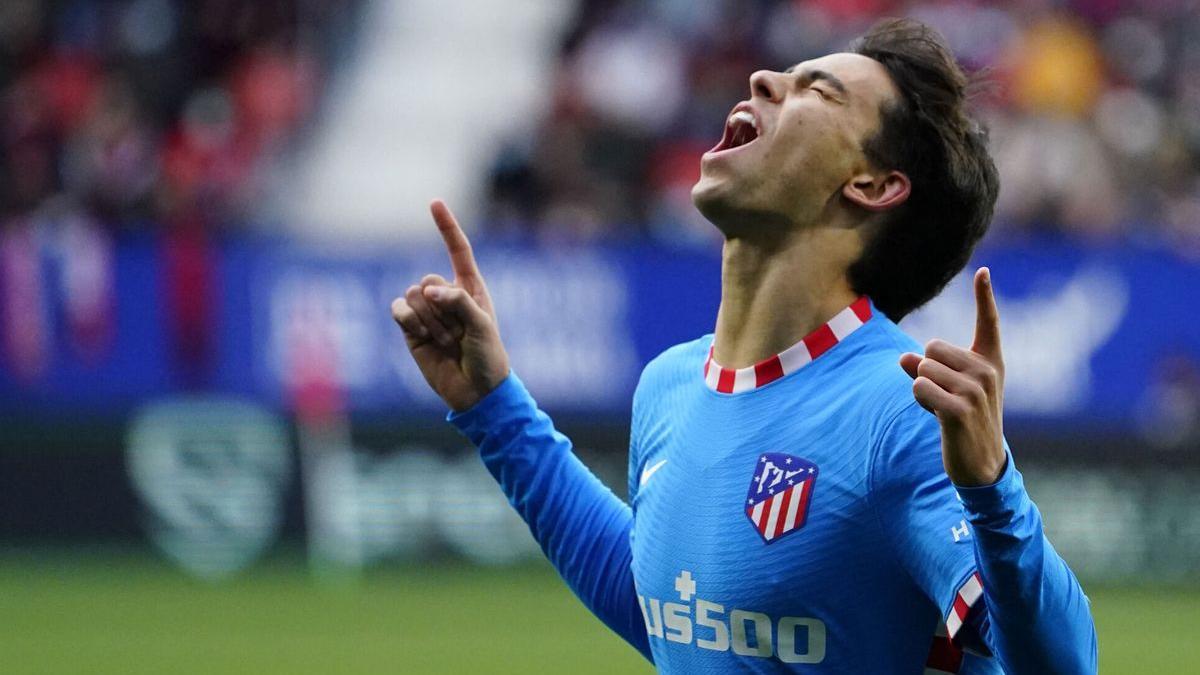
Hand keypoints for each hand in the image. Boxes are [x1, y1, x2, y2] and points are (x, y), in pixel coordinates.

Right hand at [390, 200, 509, 410]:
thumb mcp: (482, 325)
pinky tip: (422, 337)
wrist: (475, 391)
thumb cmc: (488, 356)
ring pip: (412, 295)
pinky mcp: (410, 329)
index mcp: (470, 288)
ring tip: (446, 342)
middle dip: (442, 307)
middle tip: (458, 334)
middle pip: (428, 279)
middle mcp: (446, 295)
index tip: (434, 202)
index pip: (457, 250)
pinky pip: (398, 310)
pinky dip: (408, 321)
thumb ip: (458, 302)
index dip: (446, 226)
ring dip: (430, 321)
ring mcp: (426, 312)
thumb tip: (427, 291)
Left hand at [899, 267, 1005, 486]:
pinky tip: (937, 415)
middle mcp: (987, 371)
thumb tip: (904, 357)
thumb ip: (925, 369)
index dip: (984, 296)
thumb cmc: (963, 422)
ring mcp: (976, 390)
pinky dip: (919, 398)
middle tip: (943, 396)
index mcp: (990, 362)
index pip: (988, 323)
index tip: (983, 271)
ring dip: (921, 387)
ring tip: (941, 408)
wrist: (981, 464)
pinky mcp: (960, 409)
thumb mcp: (948, 391)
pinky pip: (919, 386)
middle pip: (932, 346)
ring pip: (923, 366)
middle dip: (926, 369)